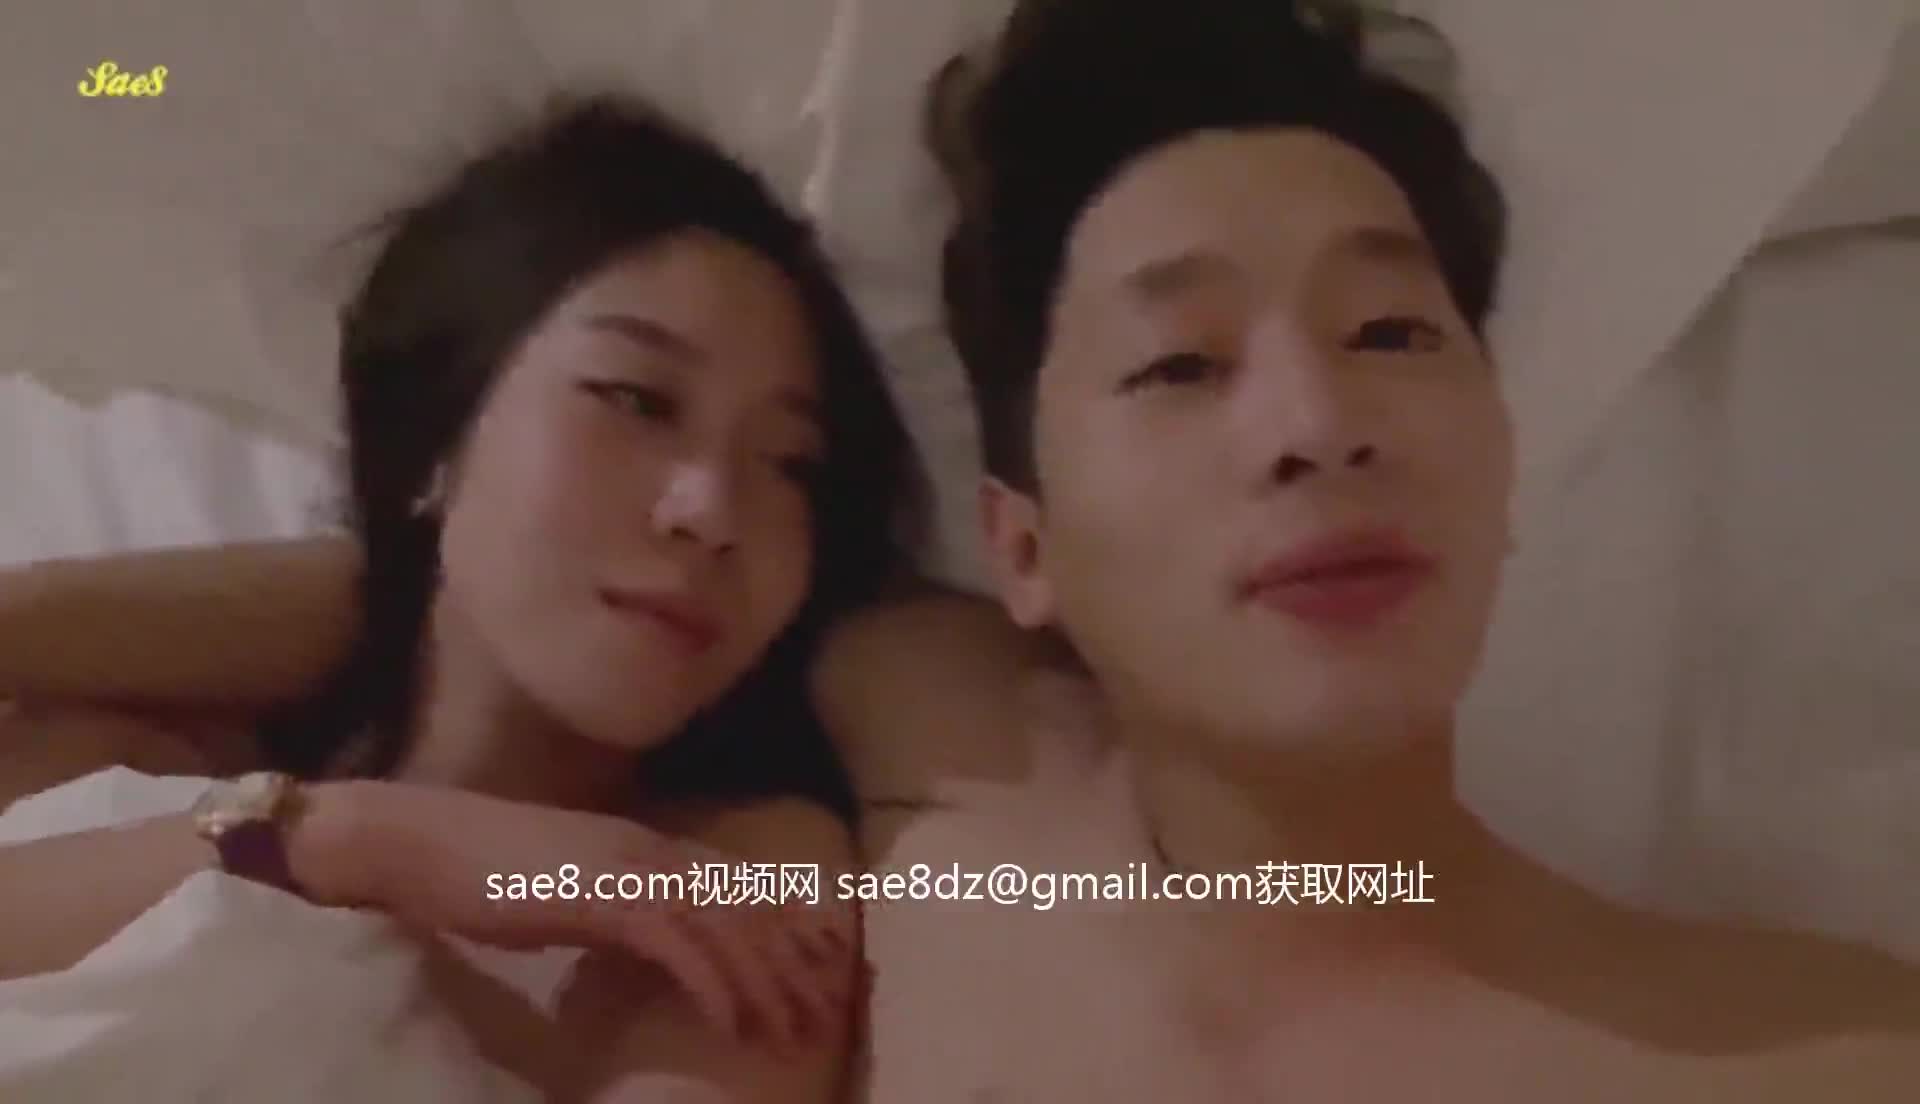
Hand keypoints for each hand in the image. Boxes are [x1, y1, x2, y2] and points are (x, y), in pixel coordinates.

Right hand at [293, 780, 854, 1052]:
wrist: (417, 842)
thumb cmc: (476, 870)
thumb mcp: (565, 891)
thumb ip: (610, 910)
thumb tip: (638, 945)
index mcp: (644, 847)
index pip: (736, 887)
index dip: (784, 927)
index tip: (820, 967)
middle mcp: (651, 851)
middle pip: (747, 908)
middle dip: (794, 961)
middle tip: (828, 1010)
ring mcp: (631, 869)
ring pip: (725, 927)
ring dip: (766, 982)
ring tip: (794, 1029)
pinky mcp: (604, 896)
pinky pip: (678, 945)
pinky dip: (713, 984)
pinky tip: (732, 1022)